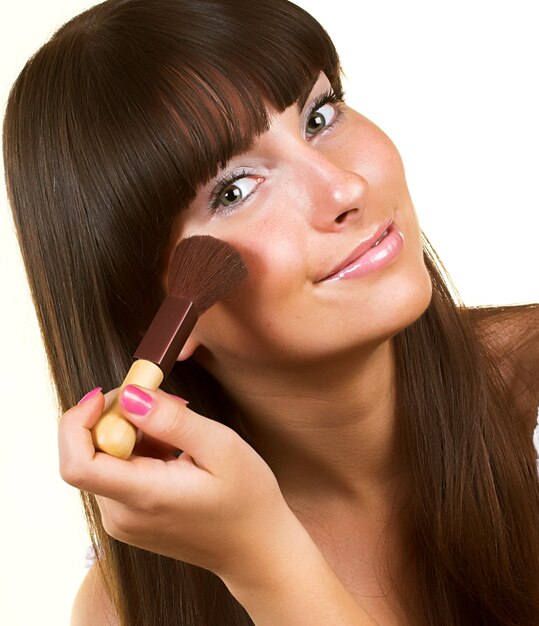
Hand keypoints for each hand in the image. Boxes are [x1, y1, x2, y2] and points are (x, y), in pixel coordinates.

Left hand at [59, 385, 294, 581]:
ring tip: (177, 435)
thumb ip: (172, 421)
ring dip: (130, 433)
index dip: (79, 422)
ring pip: (103, 460)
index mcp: (144, 498)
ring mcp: (122, 521)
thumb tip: (129, 396)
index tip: (108, 395)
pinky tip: (172, 453)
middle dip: (116, 417)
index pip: (77, 463)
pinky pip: (116, 473)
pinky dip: (136, 451)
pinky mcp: (128, 520)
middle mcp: (122, 515)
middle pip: (89, 453)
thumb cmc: (247, 499)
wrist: (256, 549)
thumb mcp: (220, 448)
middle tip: (161, 403)